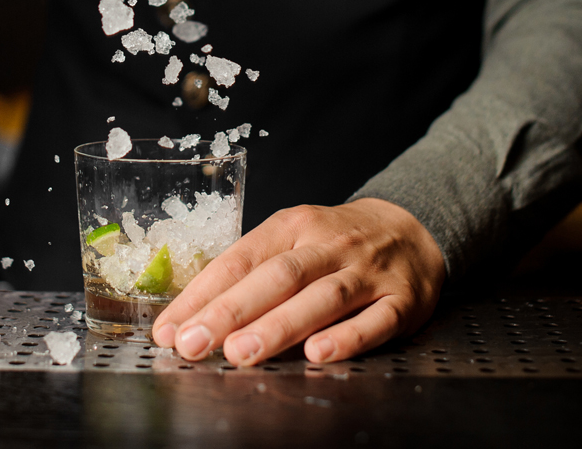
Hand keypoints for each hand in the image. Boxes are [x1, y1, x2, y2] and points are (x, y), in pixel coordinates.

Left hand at [152, 198, 444, 365]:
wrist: (412, 228)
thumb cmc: (336, 243)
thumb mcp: (295, 238)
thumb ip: (254, 271)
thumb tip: (197, 315)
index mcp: (294, 226)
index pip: (240, 258)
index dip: (202, 294)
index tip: (170, 328)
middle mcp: (328, 245)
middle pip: (276, 276)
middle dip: (231, 311)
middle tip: (194, 344)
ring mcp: (367, 272)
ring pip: (321, 297)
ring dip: (278, 326)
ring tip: (240, 353)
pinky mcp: (402, 300)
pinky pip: (374, 321)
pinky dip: (346, 338)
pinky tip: (317, 355)